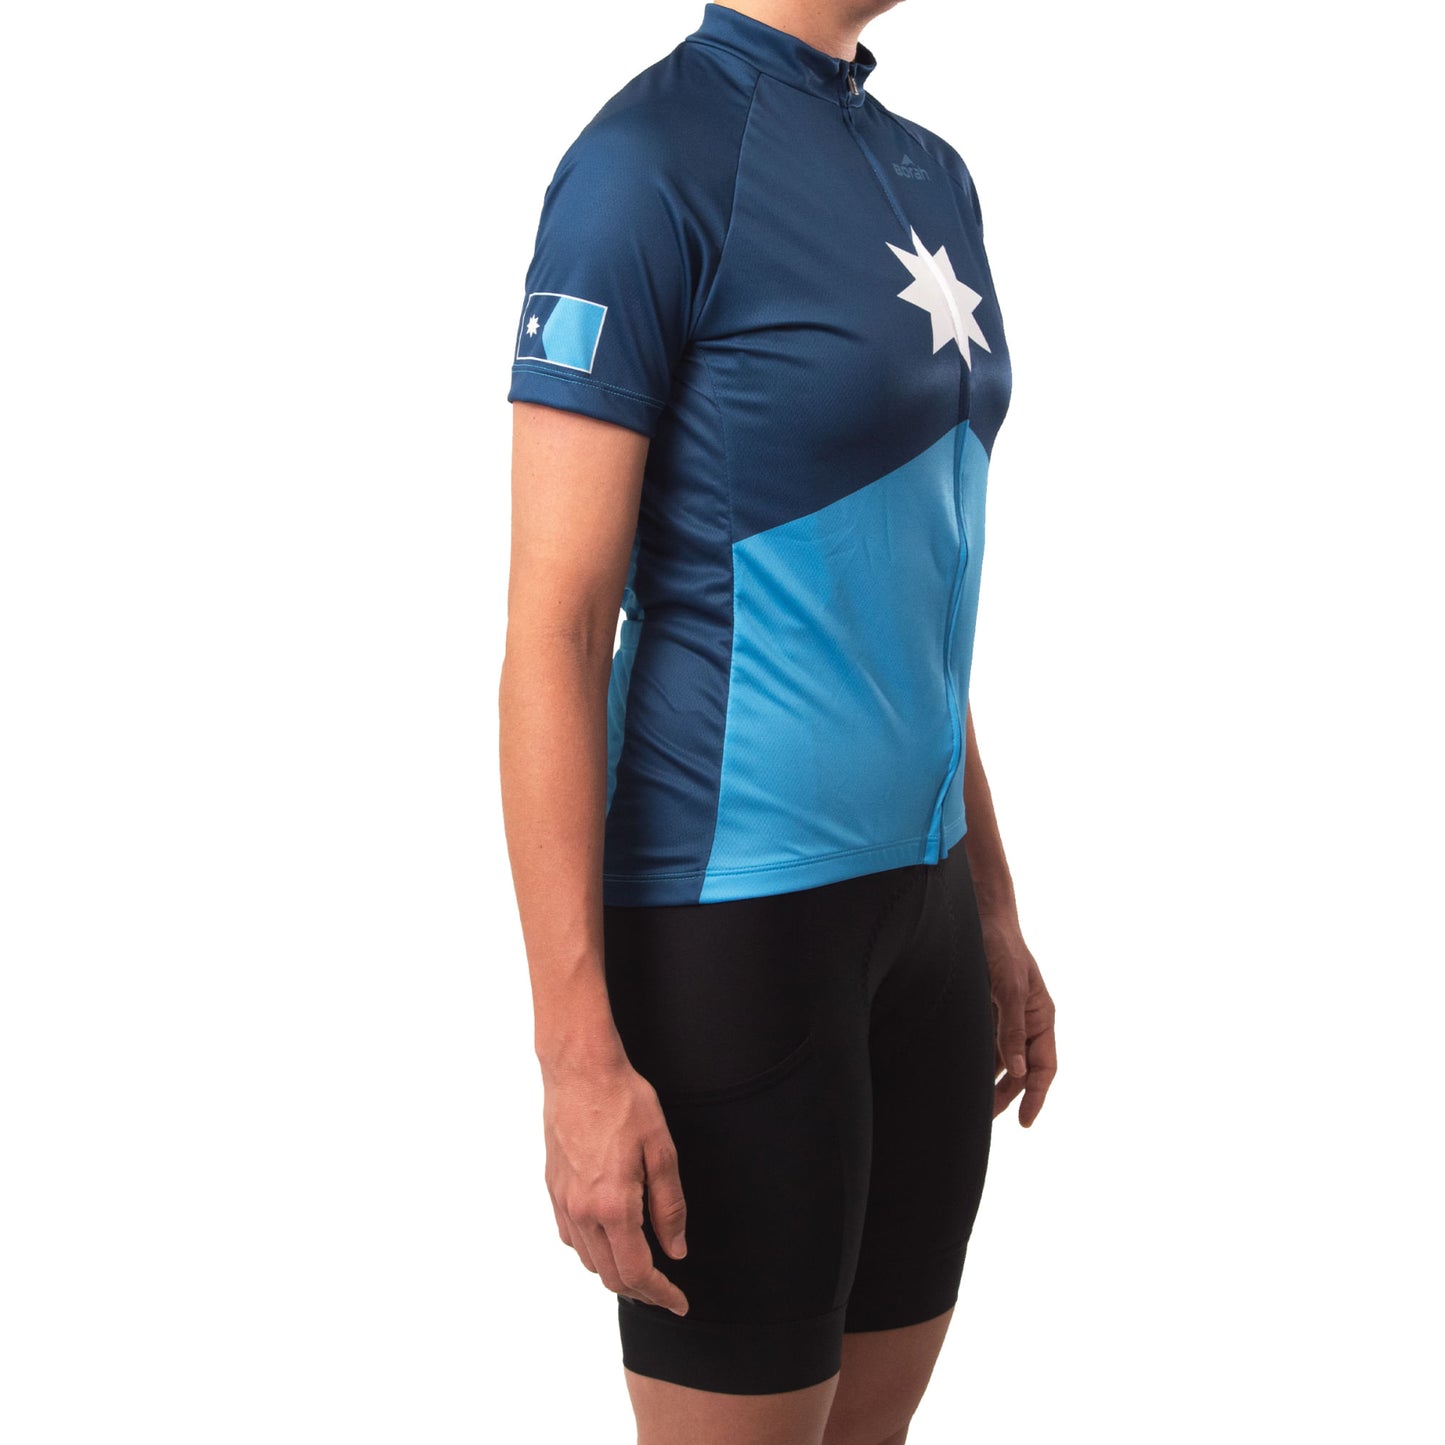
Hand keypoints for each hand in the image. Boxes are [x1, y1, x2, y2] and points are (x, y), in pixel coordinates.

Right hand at [540, 1044, 689, 1314]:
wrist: (580, 1070)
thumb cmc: (625, 1101)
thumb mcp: (662, 1149)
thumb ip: (670, 1206)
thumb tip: (676, 1250)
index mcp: (614, 1205)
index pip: (637, 1272)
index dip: (661, 1295)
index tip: (680, 1303)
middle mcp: (583, 1211)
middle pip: (610, 1276)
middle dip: (641, 1290)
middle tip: (667, 1290)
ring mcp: (564, 1202)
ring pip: (588, 1261)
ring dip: (616, 1272)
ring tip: (642, 1266)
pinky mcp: (553, 1189)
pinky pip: (571, 1237)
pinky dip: (592, 1250)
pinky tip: (610, 1237)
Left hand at [981, 916, 1056, 1125]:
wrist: (981, 916)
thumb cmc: (1001, 948)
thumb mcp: (1009, 988)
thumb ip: (1011, 1029)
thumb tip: (1016, 1071)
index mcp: (1041, 1017)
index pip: (1044, 1067)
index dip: (1036, 1097)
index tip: (1025, 1123)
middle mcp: (1026, 1020)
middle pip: (1021, 1070)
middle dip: (1007, 1096)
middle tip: (986, 1119)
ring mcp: (1005, 1016)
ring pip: (1001, 1059)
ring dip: (990, 1081)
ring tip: (971, 1104)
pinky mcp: (985, 1009)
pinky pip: (984, 1043)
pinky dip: (976, 1060)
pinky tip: (960, 1072)